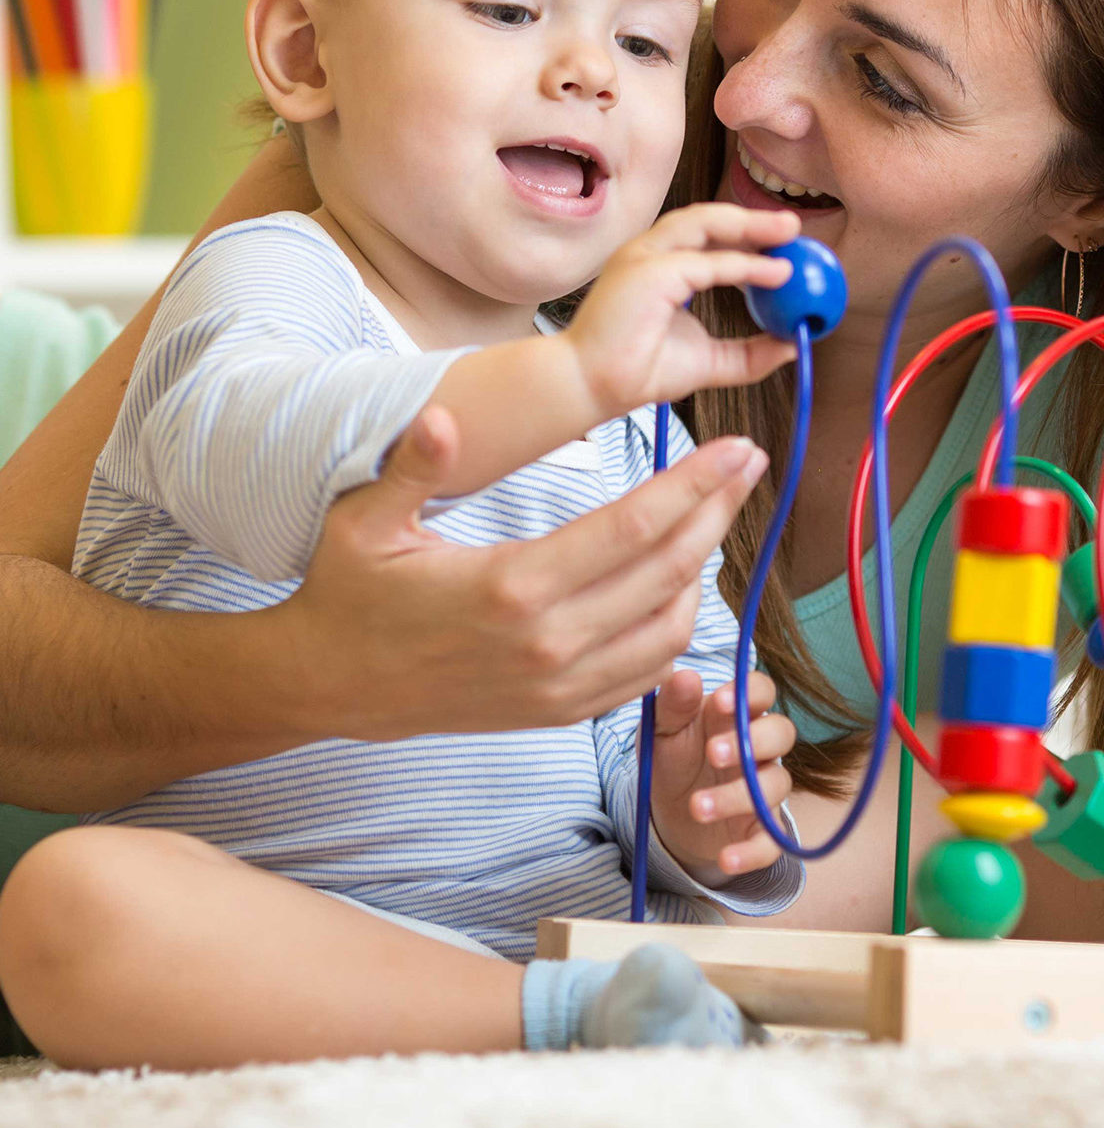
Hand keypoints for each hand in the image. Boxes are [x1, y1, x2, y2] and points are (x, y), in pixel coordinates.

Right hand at [269, 405, 769, 739]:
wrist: (328, 685)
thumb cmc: (349, 591)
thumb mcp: (363, 520)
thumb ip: (414, 466)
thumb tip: (447, 415)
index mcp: (513, 586)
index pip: (634, 529)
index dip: (695, 484)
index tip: (737, 447)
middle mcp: (550, 643)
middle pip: (670, 572)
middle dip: (719, 511)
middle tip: (752, 463)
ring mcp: (560, 686)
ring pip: (672, 628)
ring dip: (704, 568)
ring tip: (716, 514)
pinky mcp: (560, 712)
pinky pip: (646, 672)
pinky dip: (677, 627)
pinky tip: (681, 583)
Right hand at [563, 203, 800, 418]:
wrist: (592, 388)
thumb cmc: (639, 371)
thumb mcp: (711, 360)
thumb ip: (749, 353)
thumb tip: (791, 346)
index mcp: (659, 265)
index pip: (707, 237)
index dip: (747, 235)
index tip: (784, 244)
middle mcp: (649, 253)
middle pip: (708, 219)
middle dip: (753, 219)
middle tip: (794, 227)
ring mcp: (645, 257)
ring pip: (704, 224)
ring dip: (750, 225)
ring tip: (789, 234)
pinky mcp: (648, 273)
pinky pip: (705, 263)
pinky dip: (745, 265)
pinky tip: (775, 273)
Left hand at [648, 667, 795, 885]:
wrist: (669, 813)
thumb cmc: (673, 757)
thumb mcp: (662, 729)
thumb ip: (673, 704)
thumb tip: (684, 676)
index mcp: (737, 715)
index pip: (761, 691)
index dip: (750, 693)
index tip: (720, 701)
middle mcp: (759, 748)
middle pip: (782, 733)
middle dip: (753, 740)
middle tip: (713, 753)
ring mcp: (764, 789)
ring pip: (776, 785)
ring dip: (739, 796)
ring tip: (697, 807)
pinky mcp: (761, 830)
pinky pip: (772, 841)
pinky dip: (752, 852)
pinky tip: (726, 857)